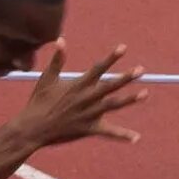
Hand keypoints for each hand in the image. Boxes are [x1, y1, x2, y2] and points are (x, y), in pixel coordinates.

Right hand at [9, 43, 145, 148]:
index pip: (98, 68)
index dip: (111, 58)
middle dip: (126, 78)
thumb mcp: (46, 78)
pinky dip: (122, 135)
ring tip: (145, 94)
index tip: (123, 48)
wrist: (33, 128)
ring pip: (113, 105)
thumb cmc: (38, 101)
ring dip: (129, 100)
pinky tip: (136, 138)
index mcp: (78, 85)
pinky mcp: (88, 129)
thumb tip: (62, 40)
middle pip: (109, 86)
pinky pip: (108, 132)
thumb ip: (57, 59)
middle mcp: (85, 98)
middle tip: (141, 70)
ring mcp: (88, 114)